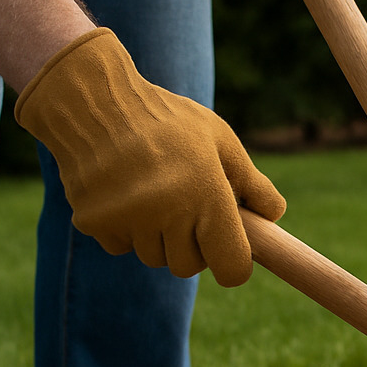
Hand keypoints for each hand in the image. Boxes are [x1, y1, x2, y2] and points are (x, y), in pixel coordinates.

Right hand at [13, 28, 284, 285]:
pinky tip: (121, 192)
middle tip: (185, 210)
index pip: (231, 267)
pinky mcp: (95, 223)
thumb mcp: (217, 138)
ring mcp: (129, 220)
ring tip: (151, 193)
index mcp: (207, 195)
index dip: (233, 265)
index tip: (228, 252)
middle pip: (188, 267)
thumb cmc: (165, 119)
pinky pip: (120, 246)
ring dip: (156, 236)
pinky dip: (124, 228)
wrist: (91, 100)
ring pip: (153, 257)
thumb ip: (250, 181)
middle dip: (191, 246)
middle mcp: (169, 213)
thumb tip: (274, 214)